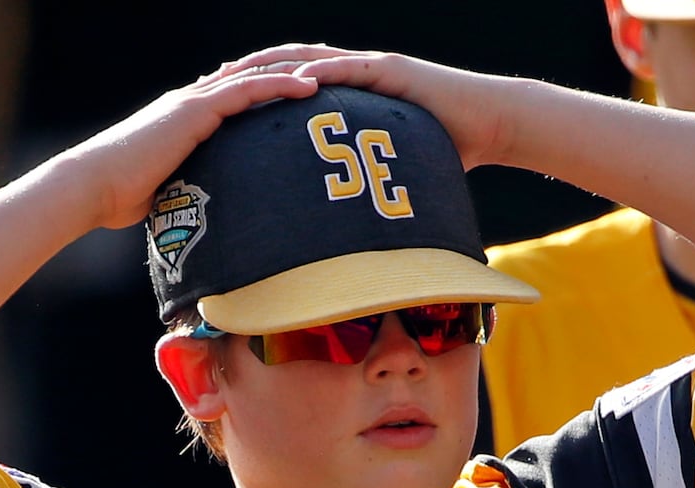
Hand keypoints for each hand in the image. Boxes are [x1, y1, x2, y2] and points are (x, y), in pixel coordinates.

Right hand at [70, 63, 318, 231]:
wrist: (93, 186)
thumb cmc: (118, 199)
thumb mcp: (163, 191)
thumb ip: (187, 193)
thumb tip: (203, 224)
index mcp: (183, 120)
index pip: (232, 98)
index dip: (264, 93)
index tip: (297, 96)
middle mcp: (190, 103)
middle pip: (249, 79)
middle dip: (287, 76)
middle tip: (326, 77)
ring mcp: (192, 103)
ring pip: (254, 77)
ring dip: (293, 74)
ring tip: (331, 74)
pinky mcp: (195, 111)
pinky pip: (246, 90)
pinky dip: (279, 86)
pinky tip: (309, 87)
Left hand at [212, 44, 510, 169]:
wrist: (488, 122)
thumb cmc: (443, 148)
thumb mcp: (389, 165)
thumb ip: (361, 180)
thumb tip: (336, 222)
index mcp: (344, 90)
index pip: (287, 82)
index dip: (250, 88)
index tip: (213, 102)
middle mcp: (351, 72)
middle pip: (286, 64)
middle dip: (244, 72)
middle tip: (205, 84)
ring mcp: (370, 68)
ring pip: (309, 59)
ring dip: (270, 67)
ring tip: (233, 77)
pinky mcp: (391, 72)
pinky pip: (349, 70)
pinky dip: (320, 74)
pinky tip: (292, 82)